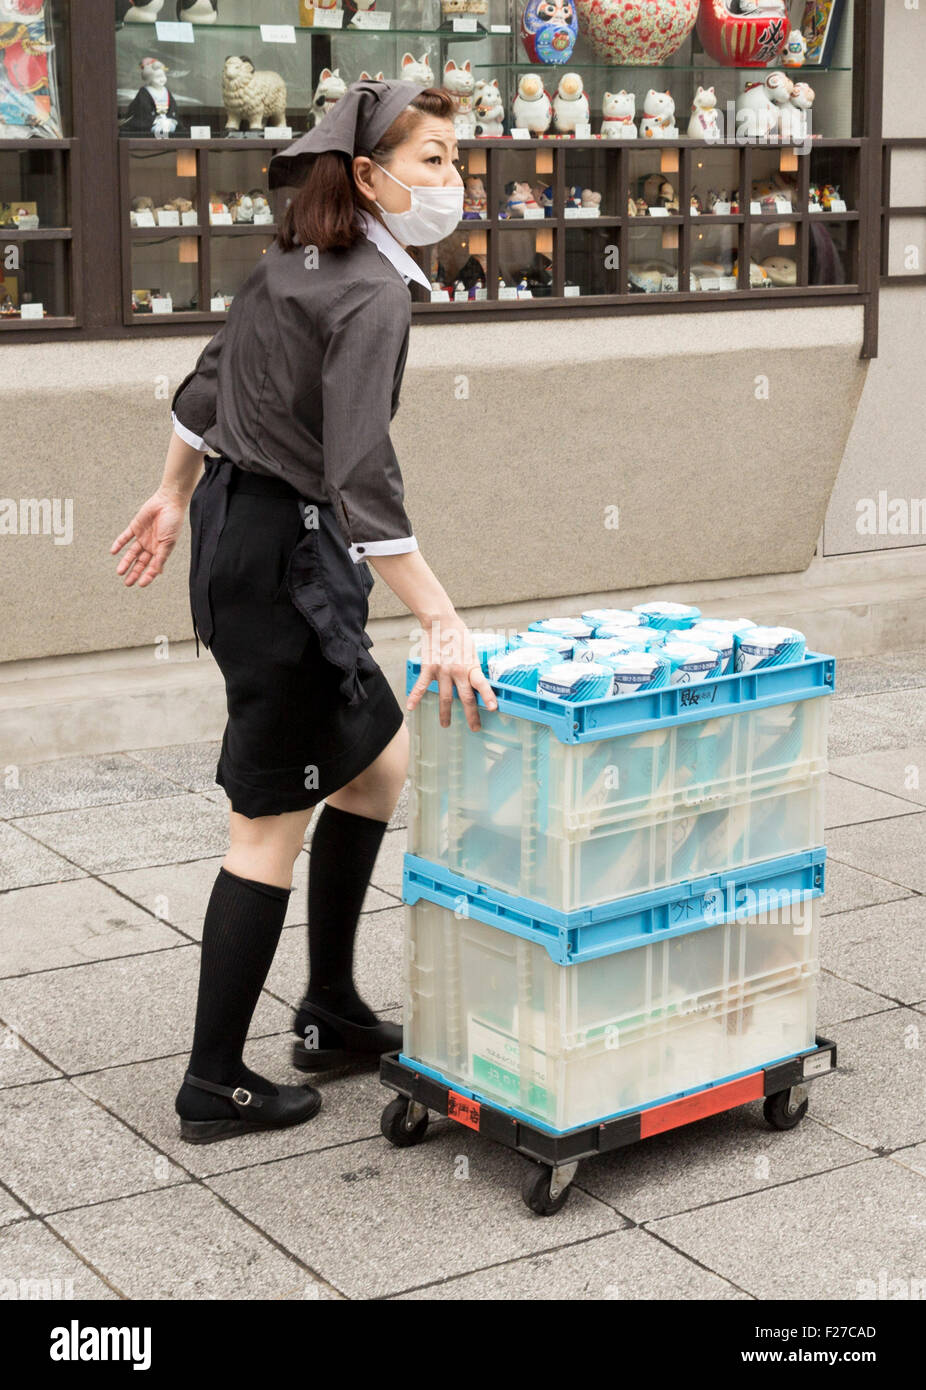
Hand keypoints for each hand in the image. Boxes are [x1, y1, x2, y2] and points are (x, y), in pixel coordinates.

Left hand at [110, 487, 185, 587]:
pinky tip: (113, 552)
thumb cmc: (172, 522)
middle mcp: (151, 545)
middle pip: (141, 562)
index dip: (147, 576)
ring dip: (126, 562)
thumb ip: (161, 557)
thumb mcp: (168, 543)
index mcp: (161, 550)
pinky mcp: (135, 527)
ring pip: (132, 553)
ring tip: (119, 572)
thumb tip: (157, 572)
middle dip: (134, 573)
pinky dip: (119, 544)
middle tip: (127, 583)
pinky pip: (125, 537)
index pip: (152, 566)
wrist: (168, 502)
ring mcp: (142, 537)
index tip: (140, 584)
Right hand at [406, 614, 498, 731]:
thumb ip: (474, 668)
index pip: (482, 684)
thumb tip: (477, 683)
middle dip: (471, 715)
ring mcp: (442, 670)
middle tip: (475, 727)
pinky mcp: (429, 667)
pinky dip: (415, 697)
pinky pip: (421, 685)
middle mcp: (458, 670)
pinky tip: (411, 707)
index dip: (487, 697)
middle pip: (465, 697)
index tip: (493, 709)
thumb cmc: (459, 635)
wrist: (442, 622)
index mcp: (471, 666)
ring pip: (445, 697)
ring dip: (445, 713)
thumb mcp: (473, 651)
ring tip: (445, 724)